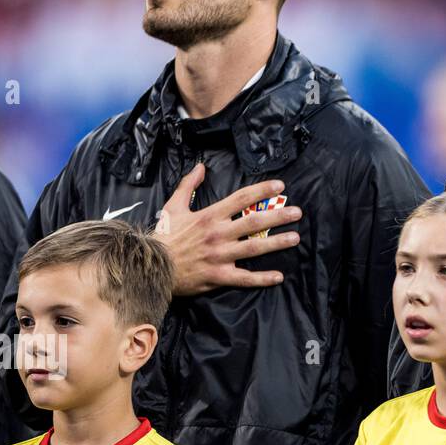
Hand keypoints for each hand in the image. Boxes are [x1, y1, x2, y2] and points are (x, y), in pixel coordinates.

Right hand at [153, 163, 301, 295]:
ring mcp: (220, 256)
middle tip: (297, 212)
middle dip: (278, 215)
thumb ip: (188, 185)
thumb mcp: (173, 207)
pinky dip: (262, 278)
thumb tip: (201, 166)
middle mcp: (218, 234)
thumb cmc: (163, 236)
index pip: (241, 198)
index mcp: (209, 216)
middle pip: (254, 221)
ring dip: (277, 243)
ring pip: (254, 248)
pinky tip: (279, 276)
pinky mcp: (218, 276)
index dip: (262, 191)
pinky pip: (244, 278)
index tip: (281, 186)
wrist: (148, 266)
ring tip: (295, 238)